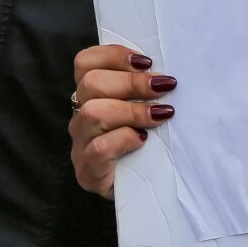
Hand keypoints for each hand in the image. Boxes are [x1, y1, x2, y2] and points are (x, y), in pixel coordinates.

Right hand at [68, 44, 176, 199]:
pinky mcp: (87, 171)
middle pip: (91, 83)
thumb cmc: (148, 144)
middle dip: (132, 82)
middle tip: (164, 87)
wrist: (141, 190)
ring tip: (160, 115)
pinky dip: (124, 140)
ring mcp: (80, 144)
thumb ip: (148, 89)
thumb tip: (168, 73)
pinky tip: (143, 141)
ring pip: (93, 114)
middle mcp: (80, 116)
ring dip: (132, 111)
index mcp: (91, 95)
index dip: (114, 55)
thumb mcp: (146, 110)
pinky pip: (99, 148)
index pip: (85, 62)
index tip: (147, 62)